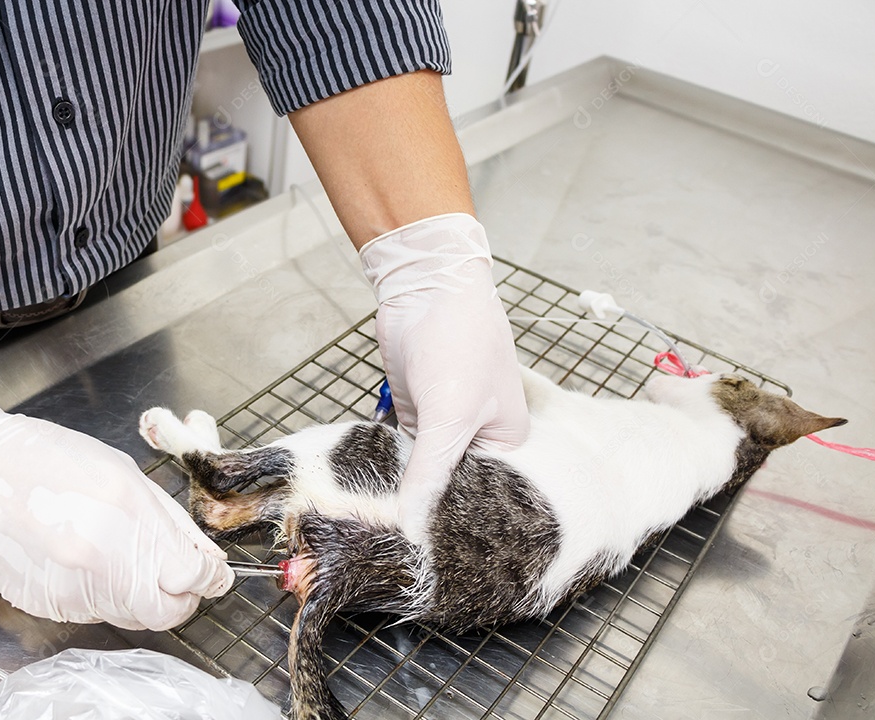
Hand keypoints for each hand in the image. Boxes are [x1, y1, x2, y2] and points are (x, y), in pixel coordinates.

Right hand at [0, 377, 232, 629]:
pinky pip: (94, 612)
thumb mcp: (123, 472)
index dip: (208, 577)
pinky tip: (88, 562)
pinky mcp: (45, 603)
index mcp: (126, 515)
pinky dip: (104, 595)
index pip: (191, 575)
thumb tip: (201, 554)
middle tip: (176, 576)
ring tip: (124, 559)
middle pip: (167, 611)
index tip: (210, 571)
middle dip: (181, 597)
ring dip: (143, 596)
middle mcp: (100, 558)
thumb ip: (166, 520)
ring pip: (132, 616)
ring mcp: (70, 587)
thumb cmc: (43, 458)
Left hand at [360, 213, 528, 542]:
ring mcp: (443, 428)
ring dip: (401, 489)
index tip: (425, 553)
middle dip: (424, 508)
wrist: (424, 287)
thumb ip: (431, 471)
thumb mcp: (449, 416)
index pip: (483, 497)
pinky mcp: (415, 415)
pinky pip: (401, 452)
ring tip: (374, 529)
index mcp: (507, 442)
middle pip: (450, 486)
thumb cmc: (458, 343)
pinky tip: (368, 491)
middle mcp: (477, 440)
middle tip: (393, 547)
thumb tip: (410, 524)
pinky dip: (388, 466)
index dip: (455, 522)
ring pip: (421, 471)